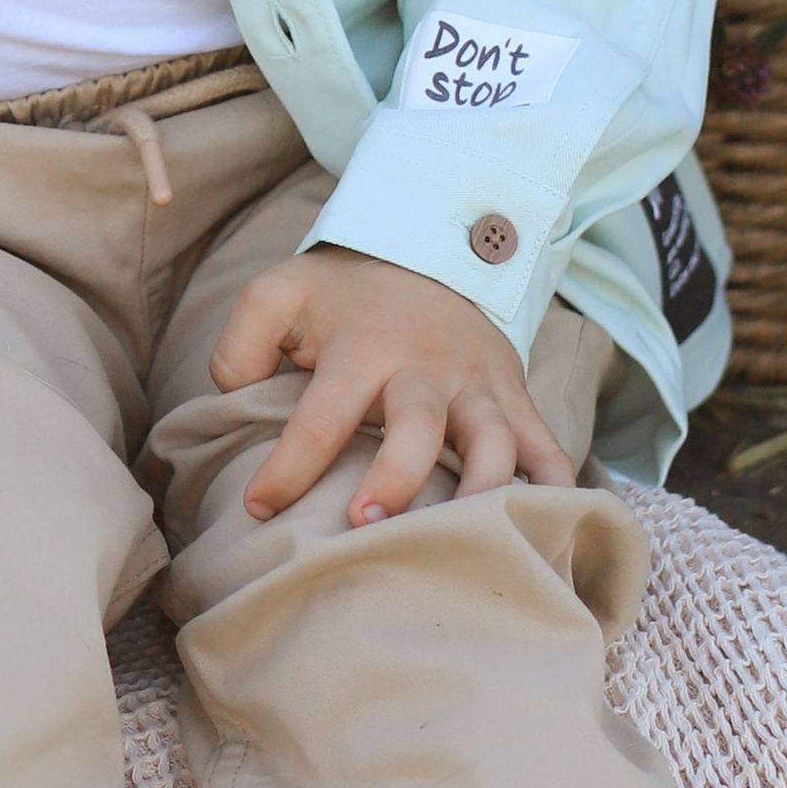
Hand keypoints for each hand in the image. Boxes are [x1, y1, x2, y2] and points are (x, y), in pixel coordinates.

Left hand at [210, 241, 574, 528]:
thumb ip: (241, 342)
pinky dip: (555, 485)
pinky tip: (550, 528)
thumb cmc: (343, 294)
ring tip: (467, 541)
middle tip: (366, 524)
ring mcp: (475, 383)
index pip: (321, 414)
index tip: (258, 509)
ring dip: (484, 489)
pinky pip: (547, 442)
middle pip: (418, 424)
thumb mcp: (280, 294)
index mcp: (361, 347)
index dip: (289, 466)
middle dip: (397, 477)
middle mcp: (424, 367)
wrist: (425, 246)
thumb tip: (231, 399)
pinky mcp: (512, 394)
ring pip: (494, 438)